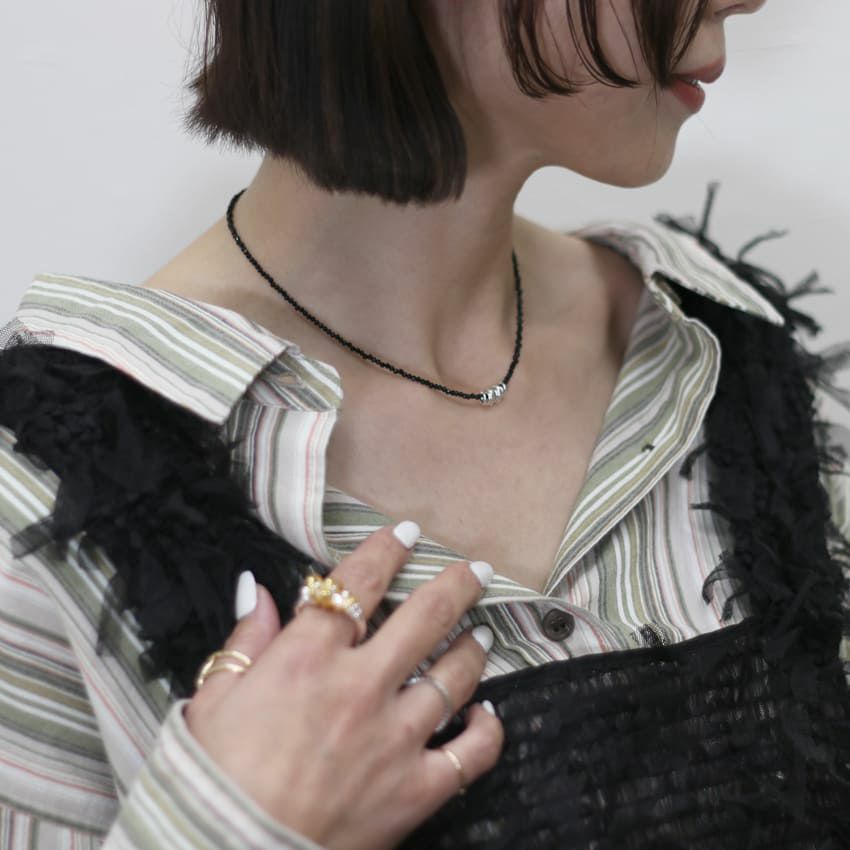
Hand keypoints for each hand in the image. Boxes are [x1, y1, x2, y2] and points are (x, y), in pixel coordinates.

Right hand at [184, 521, 503, 849]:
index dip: (388, 550)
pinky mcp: (414, 790)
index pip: (359, 583)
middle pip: (426, 617)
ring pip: (454, 676)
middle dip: (456, 585)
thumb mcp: (214, 698)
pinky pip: (470, 755)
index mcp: (308, 658)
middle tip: (474, 570)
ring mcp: (394, 738)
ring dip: (472, 649)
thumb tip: (258, 591)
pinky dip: (486, 732)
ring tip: (479, 635)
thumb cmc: (213, 779)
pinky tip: (486, 715)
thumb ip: (246, 640)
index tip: (408, 534)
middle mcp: (360, 686)